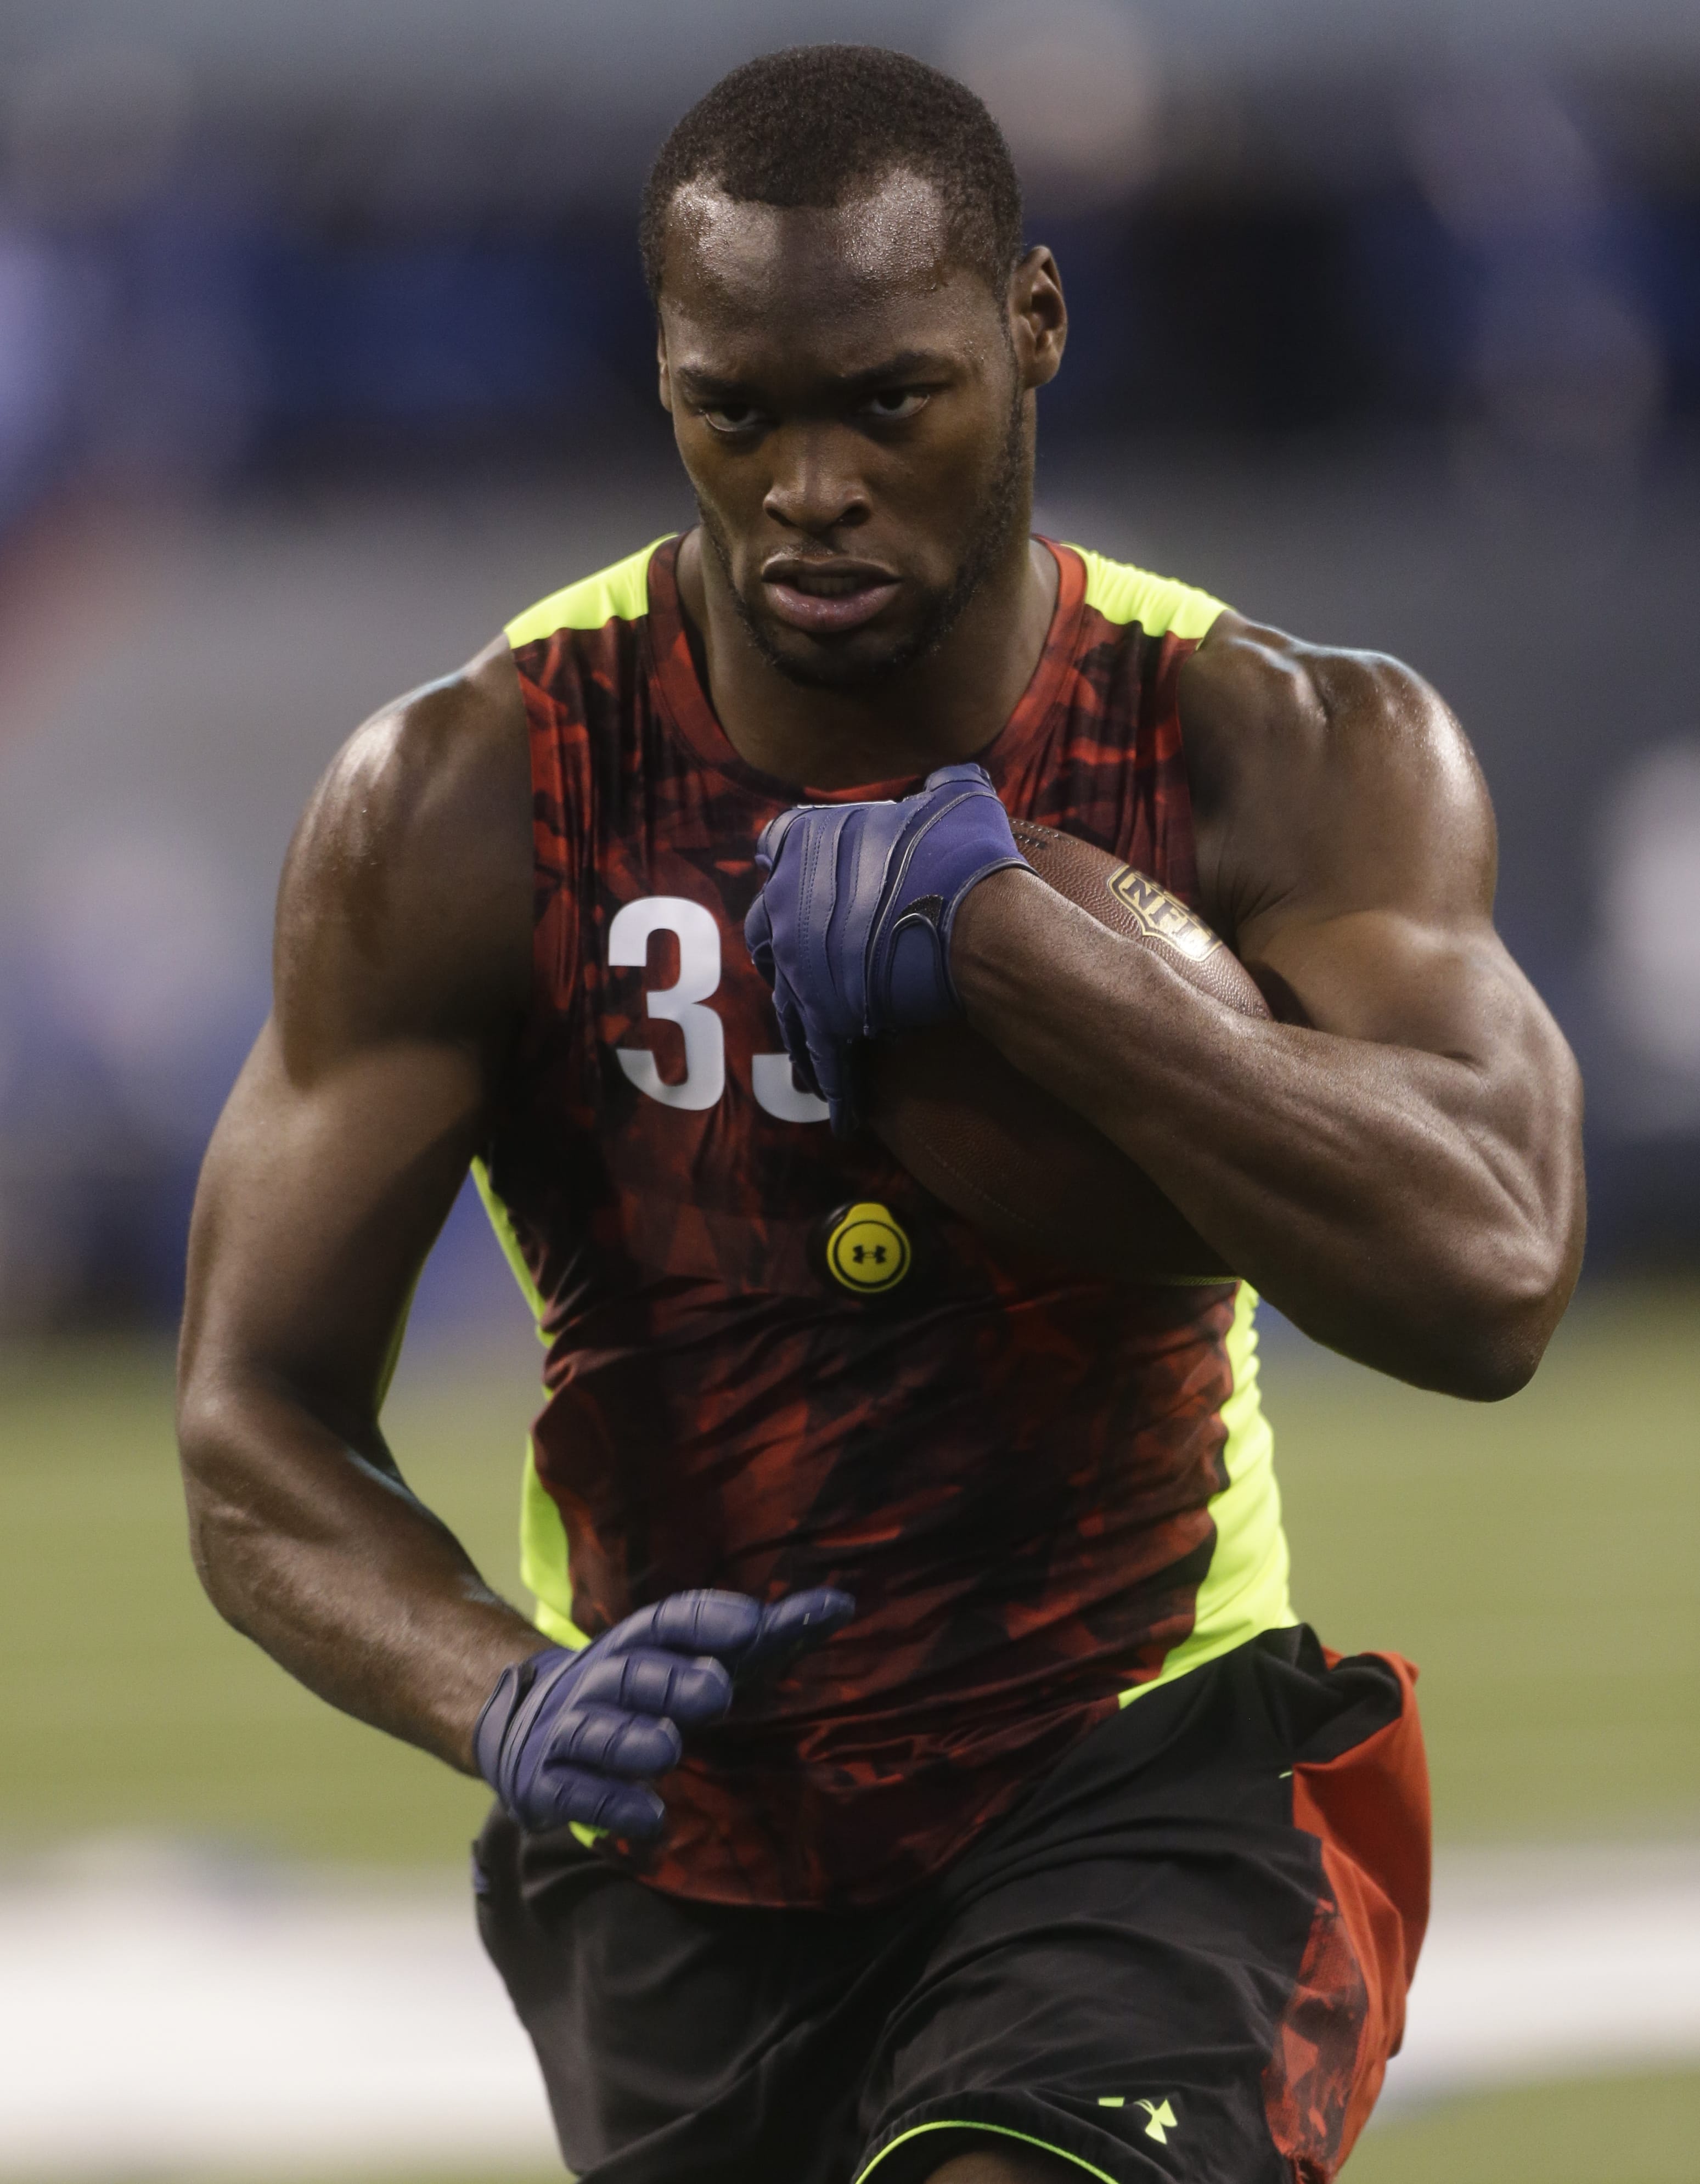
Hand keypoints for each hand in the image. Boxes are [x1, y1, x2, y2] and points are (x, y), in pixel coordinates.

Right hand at [472, 1586, 854, 1838]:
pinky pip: (575, 1792)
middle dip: (672, 1679)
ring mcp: (569, 1730)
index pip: (670, 1618)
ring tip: (668, 1749)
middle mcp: (600, 1679)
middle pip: (633, 1672)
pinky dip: (610, 1806)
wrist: (532, 1730)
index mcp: (639, 1642)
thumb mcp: (698, 1659)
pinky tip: (651, 1821)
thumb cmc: (644, 1691)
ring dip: (631, 1740)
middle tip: (718, 1690)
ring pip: (596, 1731)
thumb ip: (767, 1638)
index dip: (708, 1619)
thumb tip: (842, 1606)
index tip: (753, 1622)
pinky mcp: (548, 1783)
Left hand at [743, 762, 1027, 1131]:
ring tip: (812, 1062)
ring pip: (786, 1001)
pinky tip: (841, 1114)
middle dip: (783, 950)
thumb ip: (940, 785)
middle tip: (809, 971)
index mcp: (805, 841)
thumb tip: (952, 780)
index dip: (788, 861)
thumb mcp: (956, 797)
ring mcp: (798, 960)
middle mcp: (786, 899)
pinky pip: (822, 1053)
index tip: (798, 879)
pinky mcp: (823, 1013)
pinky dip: (833, 1082)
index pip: (776, 843)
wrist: (981, 919)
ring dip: (800, 1028)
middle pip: (768, 928)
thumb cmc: (967, 853)